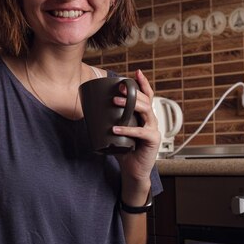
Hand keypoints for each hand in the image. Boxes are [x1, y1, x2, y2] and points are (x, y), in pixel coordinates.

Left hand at [112, 70, 160, 197]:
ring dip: (130, 104)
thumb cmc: (125, 150)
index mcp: (144, 116)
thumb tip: (90, 110)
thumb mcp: (118, 131)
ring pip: (146, 111)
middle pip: (145, 100)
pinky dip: (127, 130)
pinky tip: (116, 129)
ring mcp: (154, 130)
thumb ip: (111, 121)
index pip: (147, 95)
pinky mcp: (153, 141)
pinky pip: (141, 132)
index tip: (135, 72)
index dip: (143, 83)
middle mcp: (151, 120)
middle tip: (118, 88)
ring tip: (114, 102)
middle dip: (132, 91)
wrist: (133, 170)